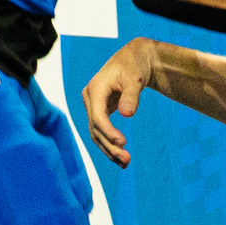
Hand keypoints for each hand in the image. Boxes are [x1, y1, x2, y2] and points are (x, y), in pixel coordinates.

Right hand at [79, 38, 159, 165]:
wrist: (132, 60)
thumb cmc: (134, 66)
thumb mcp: (135, 78)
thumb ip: (130, 96)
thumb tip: (126, 114)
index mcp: (95, 88)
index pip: (97, 115)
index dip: (108, 131)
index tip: (123, 143)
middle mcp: (90, 98)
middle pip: (95, 128)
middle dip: (109, 146)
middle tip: (127, 160)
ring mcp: (93, 106)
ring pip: (96, 133)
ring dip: (109, 150)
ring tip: (125, 163)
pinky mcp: (99, 112)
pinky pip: (101, 132)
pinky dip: (109, 145)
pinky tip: (120, 158)